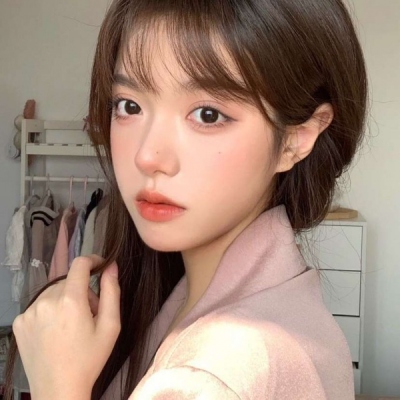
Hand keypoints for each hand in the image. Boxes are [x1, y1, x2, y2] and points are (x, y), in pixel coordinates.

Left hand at [13, 255, 120, 399]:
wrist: (59, 390)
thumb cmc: (90, 359)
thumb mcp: (111, 326)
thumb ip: (112, 291)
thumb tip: (111, 266)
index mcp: (71, 300)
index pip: (80, 264)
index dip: (93, 260)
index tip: (101, 266)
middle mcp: (46, 301)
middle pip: (69, 281)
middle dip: (82, 291)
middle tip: (90, 314)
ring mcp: (29, 312)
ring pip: (54, 293)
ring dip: (66, 300)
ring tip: (72, 325)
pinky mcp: (19, 322)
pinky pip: (39, 305)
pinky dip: (50, 311)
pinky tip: (55, 331)